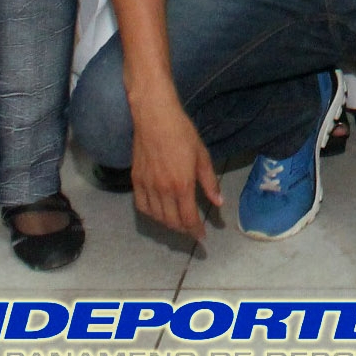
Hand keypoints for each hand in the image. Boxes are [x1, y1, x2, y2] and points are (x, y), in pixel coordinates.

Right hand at [130, 100, 221, 244]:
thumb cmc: (183, 134)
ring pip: (156, 217)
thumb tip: (219, 203)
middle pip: (171, 222)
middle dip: (183, 230)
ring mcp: (147, 186)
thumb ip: (210, 182)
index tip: (202, 236)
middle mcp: (163, 190)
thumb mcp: (202, 156)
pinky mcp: (135, 180)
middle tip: (192, 230)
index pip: (188, 218)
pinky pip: (141, 206)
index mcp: (182, 185)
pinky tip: (158, 212)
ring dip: (168, 224)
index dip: (196, 231)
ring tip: (177, 222)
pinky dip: (151, 214)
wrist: (155, 118)